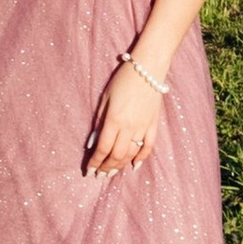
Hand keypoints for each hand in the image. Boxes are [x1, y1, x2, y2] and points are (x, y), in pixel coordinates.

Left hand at [85, 54, 165, 177]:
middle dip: (106, 167)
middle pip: (117, 155)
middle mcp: (129, 127)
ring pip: (131, 154)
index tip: (89, 171)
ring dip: (120, 165)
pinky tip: (134, 165)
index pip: (103, 148)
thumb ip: (98, 121)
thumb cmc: (122, 79)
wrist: (148, 68)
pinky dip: (142, 158)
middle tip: (100, 175)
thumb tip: (92, 143)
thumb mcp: (105, 98)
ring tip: (112, 172)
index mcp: (114, 119)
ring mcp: (143, 127)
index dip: (95, 162)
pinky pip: (148, 146)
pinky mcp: (154, 124)